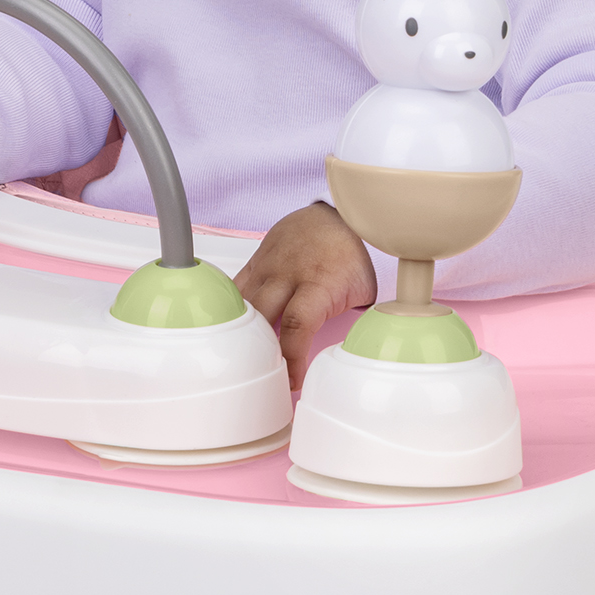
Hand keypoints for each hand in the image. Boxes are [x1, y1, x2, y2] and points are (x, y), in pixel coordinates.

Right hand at [236, 201, 376, 383]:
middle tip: (263, 375)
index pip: (297, 325)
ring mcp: (268, 266)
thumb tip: (343, 359)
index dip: (290, 358)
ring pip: (242, 305)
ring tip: (245, 357)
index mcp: (319, 283)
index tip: (292, 380)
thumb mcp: (362, 292)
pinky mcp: (255, 261)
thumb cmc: (348, 255)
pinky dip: (232, 311)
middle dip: (259, 351)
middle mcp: (289, 274)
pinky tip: (233, 330)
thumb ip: (350, 323)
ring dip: (242, 333)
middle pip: (260, 318)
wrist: (334, 214)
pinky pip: (235, 289)